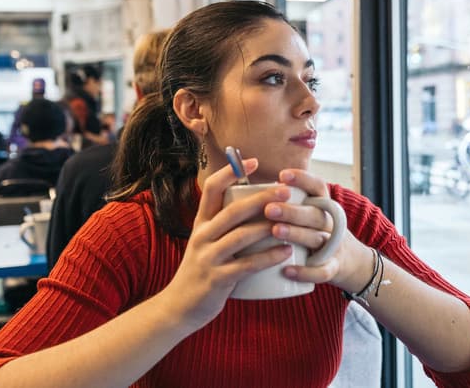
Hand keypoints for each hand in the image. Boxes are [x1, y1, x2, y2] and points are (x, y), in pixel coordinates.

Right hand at [164, 159, 294, 329]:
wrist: (178, 307)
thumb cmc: (202, 271)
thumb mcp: (207, 242)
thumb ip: (226, 226)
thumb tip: (257, 206)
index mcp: (201, 223)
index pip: (212, 189)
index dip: (231, 172)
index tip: (253, 161)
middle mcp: (202, 236)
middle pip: (233, 210)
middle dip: (261, 198)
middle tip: (285, 191)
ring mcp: (208, 257)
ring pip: (240, 236)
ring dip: (268, 227)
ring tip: (291, 220)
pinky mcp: (216, 279)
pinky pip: (246, 265)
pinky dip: (267, 257)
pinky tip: (285, 252)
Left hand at [266, 169, 372, 291]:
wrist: (350, 261)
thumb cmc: (316, 232)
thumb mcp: (310, 212)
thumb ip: (288, 200)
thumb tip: (249, 185)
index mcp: (323, 206)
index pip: (318, 187)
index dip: (303, 179)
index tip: (282, 175)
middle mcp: (330, 223)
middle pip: (315, 214)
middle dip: (292, 211)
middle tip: (269, 209)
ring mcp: (334, 246)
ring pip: (317, 238)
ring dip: (297, 234)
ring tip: (276, 231)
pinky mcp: (333, 268)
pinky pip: (322, 271)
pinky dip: (305, 272)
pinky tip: (287, 271)